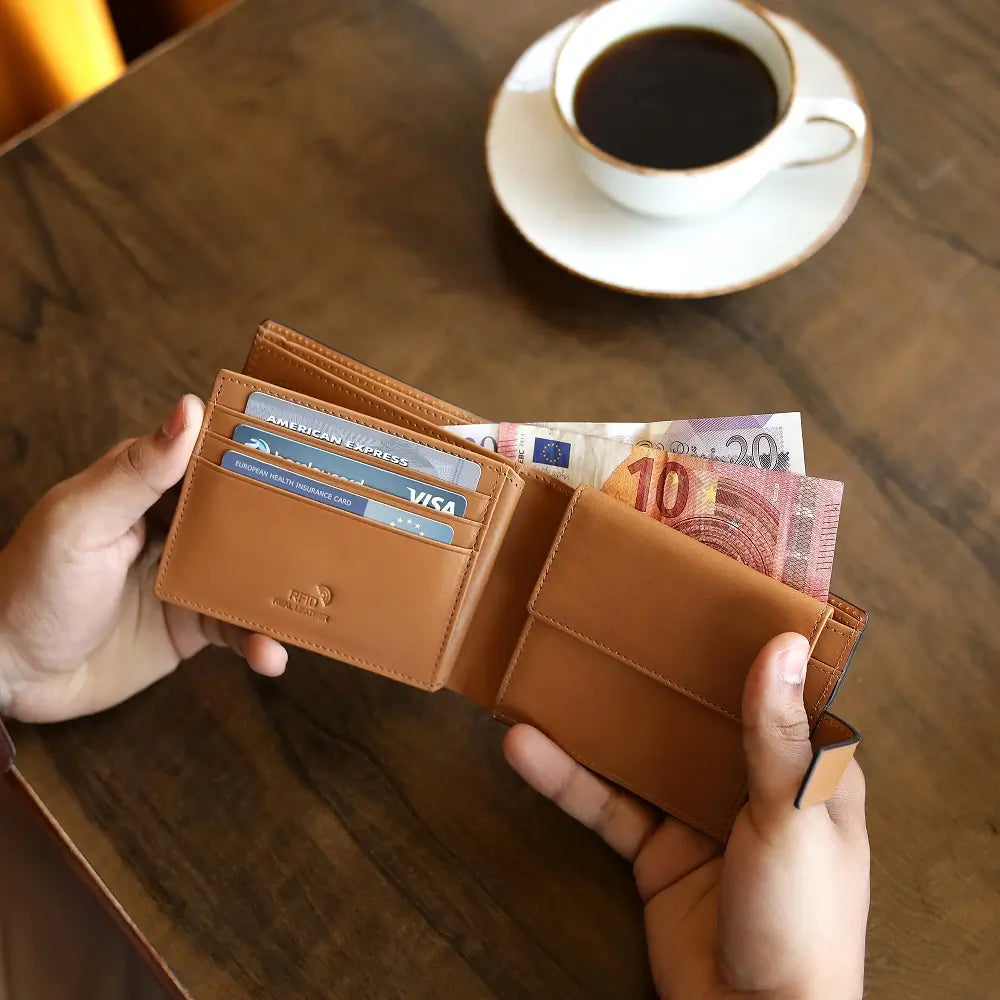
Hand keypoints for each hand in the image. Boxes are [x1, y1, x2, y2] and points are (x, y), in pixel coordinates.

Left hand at [0, 396, 287, 722]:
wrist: (14, 676)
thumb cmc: (31, 587)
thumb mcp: (81, 521)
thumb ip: (136, 471)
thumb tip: (189, 409)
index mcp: (151, 486)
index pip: (218, 456)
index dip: (265, 451)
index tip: (316, 450)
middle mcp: (179, 527)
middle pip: (251, 515)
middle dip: (296, 522)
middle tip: (344, 528)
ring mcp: (192, 577)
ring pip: (257, 575)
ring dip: (285, 592)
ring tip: (310, 610)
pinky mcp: (196, 625)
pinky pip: (242, 627)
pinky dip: (261, 641)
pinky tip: (270, 657)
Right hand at [504, 633, 868, 999]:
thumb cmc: (801, 919)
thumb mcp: (792, 816)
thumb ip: (777, 733)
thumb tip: (784, 643)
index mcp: (804, 767)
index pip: (776, 687)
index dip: (745, 641)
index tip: (705, 589)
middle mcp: (751, 782)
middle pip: (698, 710)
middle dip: (659, 669)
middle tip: (616, 612)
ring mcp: (698, 814)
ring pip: (642, 750)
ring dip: (598, 719)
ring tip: (548, 669)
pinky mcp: (654, 849)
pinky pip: (606, 802)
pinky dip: (567, 778)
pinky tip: (526, 747)